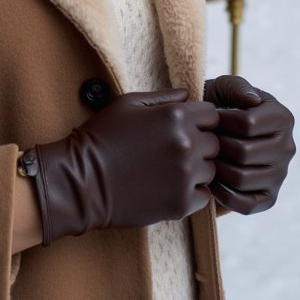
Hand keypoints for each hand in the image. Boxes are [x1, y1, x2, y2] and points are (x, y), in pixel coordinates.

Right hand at [31, 89, 219, 245]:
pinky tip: (170, 188)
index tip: (187, 128)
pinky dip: (193, 193)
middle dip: (201, 144)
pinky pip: (205, 196)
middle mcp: (187, 144)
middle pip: (216, 143)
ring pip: (212, 170)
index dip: (201, 120)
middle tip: (176, 151)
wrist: (83, 181)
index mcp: (176, 116)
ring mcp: (186, 176)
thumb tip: (188, 96)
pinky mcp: (181, 204)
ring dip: (198, 170)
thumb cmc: (102, 137)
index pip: (213, 114)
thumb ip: (164, 97)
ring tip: (170, 170)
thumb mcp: (128, 104)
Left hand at [203, 75, 295, 215]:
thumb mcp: (223, 88)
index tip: (208, 118)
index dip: (220, 121)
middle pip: (243, 153)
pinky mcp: (269, 199)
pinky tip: (211, 179)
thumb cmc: (218, 105)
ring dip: (216, 169)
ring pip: (241, 178)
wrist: (213, 134)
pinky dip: (222, 194)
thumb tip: (253, 101)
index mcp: (283, 117)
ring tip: (205, 158)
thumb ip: (236, 87)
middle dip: (216, 146)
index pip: (247, 124)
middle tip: (201, 141)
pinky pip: (245, 204)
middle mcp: (288, 148)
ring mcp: (281, 175)